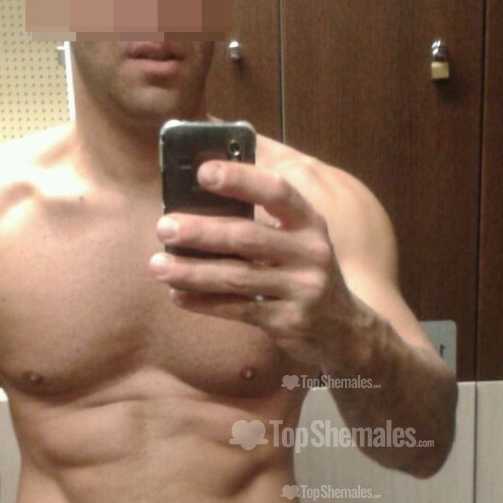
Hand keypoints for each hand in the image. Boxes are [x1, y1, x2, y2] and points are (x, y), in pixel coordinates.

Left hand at [148, 160, 358, 365]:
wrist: (345, 331)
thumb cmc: (307, 274)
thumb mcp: (301, 241)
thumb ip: (265, 219)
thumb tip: (203, 191)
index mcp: (310, 223)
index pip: (277, 191)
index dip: (241, 178)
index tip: (203, 172)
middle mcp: (310, 253)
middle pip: (248, 236)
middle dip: (201, 231)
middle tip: (164, 227)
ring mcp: (302, 290)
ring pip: (237, 277)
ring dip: (192, 271)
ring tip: (157, 265)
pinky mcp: (288, 322)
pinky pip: (237, 310)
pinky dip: (203, 303)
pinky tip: (177, 295)